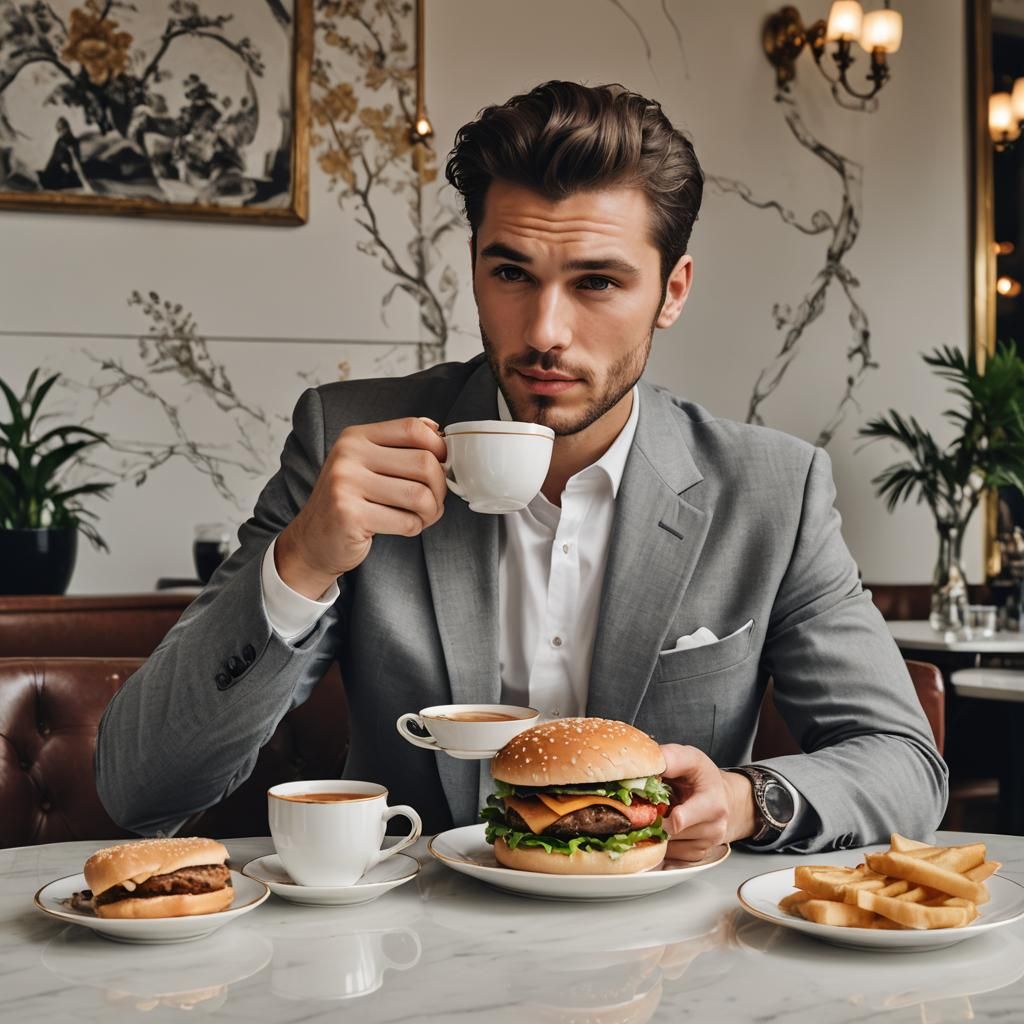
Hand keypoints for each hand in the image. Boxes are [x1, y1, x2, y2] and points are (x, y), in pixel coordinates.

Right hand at [276, 416, 447, 597]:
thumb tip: (439, 432)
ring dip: (431, 511)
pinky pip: (407, 521)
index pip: (412, 428)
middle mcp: (348, 456)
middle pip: (424, 462)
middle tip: (434, 501)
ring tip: (423, 516)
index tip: (443, 464)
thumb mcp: (367, 465)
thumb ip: (399, 446)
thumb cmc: (350, 502)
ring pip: (420, 495)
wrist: (313, 541)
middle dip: (440, 487)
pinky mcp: (350, 515)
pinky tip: (404, 527)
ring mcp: (345, 485)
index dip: (439, 447)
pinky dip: (415, 528)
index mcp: (355, 437)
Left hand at [659, 744, 756, 861]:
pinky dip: (664, 843)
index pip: (680, 820)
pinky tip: (668, 827)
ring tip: (664, 813)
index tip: (652, 808)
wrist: (722, 797)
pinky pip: (671, 856)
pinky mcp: (698, 856)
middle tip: (654, 805)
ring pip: (667, 846)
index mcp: (712, 804)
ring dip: (658, 832)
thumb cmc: (704, 778)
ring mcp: (706, 845)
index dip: (660, 816)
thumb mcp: (691, 758)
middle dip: (655, 819)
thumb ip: (672, 758)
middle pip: (669, 833)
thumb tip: (649, 763)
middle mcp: (713, 829)